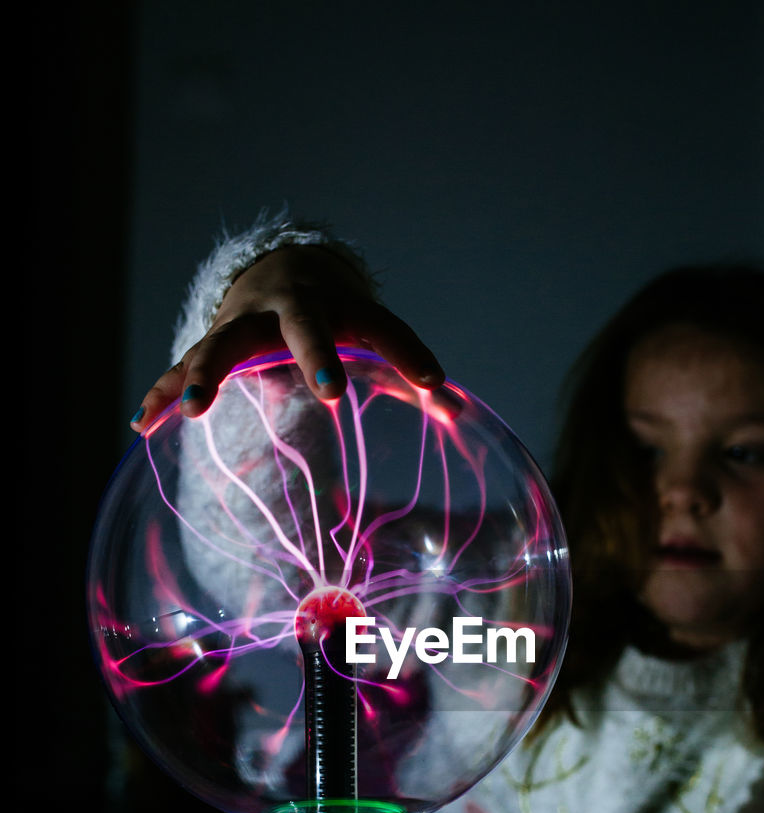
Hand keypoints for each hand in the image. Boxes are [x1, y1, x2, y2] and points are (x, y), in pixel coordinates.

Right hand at [131, 244, 444, 430]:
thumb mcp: (370, 331)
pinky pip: (180, 370)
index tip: (433, 382)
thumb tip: (457, 406)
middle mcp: (283, 309)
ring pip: (218, 346)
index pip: (378, 326)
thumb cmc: (335, 314)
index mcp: (333, 307)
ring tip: (192, 413)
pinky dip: (161, 394)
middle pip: (297, 327)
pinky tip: (139, 424)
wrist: (276, 269)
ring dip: (204, 377)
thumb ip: (406, 366)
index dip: (406, 351)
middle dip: (312, 356)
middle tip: (330, 393)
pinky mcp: (210, 345)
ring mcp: (240, 325)